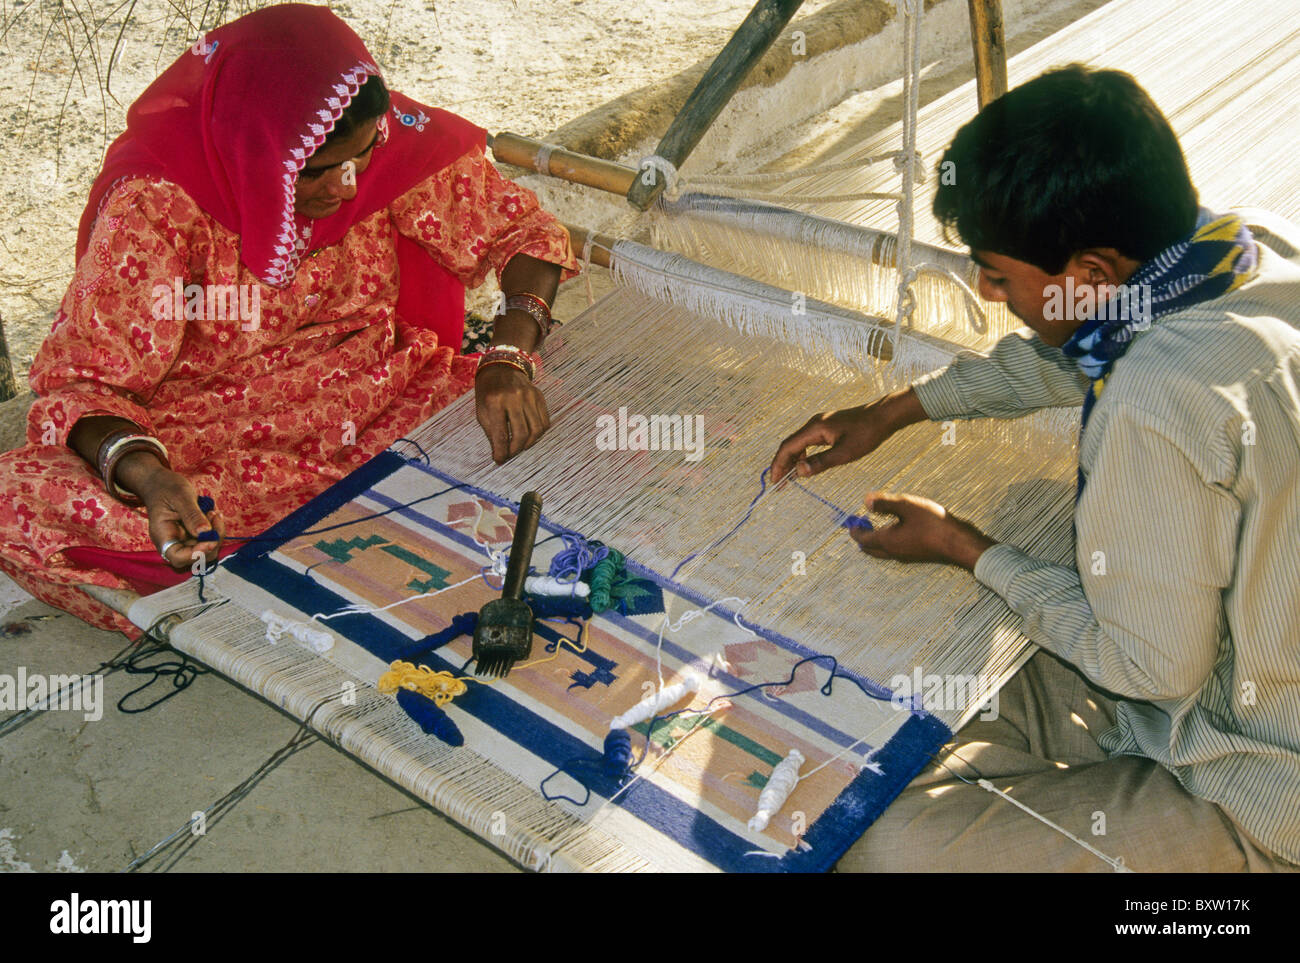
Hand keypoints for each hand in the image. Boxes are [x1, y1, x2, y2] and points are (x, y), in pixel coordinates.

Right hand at [116, 451, 222, 569]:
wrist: (161, 483)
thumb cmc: (166, 488)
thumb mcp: (180, 496)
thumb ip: (191, 514)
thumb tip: (204, 531)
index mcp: (163, 536)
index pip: (177, 557)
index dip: (195, 555)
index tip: (210, 541)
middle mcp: (173, 542)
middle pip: (196, 557)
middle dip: (211, 542)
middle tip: (216, 518)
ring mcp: (185, 540)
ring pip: (206, 550)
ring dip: (216, 535)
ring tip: (214, 513)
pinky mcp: (194, 535)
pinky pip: (209, 539)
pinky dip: (216, 530)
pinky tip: (214, 514)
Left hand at [474, 362, 549, 462]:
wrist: (501, 368)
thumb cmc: (488, 393)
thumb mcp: (482, 411)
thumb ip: (491, 433)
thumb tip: (500, 455)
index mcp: (495, 402)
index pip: (501, 434)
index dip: (501, 452)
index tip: (500, 460)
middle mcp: (514, 398)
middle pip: (521, 434)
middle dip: (516, 450)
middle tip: (510, 454)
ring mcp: (529, 396)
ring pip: (536, 430)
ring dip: (528, 444)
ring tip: (520, 446)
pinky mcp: (539, 396)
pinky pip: (544, 422)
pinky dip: (538, 434)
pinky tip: (529, 436)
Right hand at [769, 388, 925, 482]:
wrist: (883, 416)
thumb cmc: (867, 434)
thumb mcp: (844, 453)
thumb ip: (821, 462)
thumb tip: (799, 472)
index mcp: (815, 428)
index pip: (788, 447)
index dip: (778, 464)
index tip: (774, 481)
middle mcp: (814, 424)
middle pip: (790, 445)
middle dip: (782, 464)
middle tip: (779, 484)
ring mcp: (820, 425)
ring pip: (799, 444)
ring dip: (792, 460)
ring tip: (790, 479)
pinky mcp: (827, 427)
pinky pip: (808, 442)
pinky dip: (803, 455)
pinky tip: (806, 466)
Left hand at [849, 492, 994, 570]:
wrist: (960, 544)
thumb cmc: (934, 524)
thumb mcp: (907, 506)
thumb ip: (885, 503)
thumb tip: (865, 501)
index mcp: (887, 541)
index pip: (863, 539)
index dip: (855, 531)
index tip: (851, 524)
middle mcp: (894, 552)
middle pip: (871, 549)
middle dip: (864, 538)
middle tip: (861, 526)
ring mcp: (907, 556)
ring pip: (884, 551)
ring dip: (877, 541)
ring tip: (878, 527)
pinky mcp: (919, 555)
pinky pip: (897, 550)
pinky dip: (890, 542)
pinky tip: (900, 531)